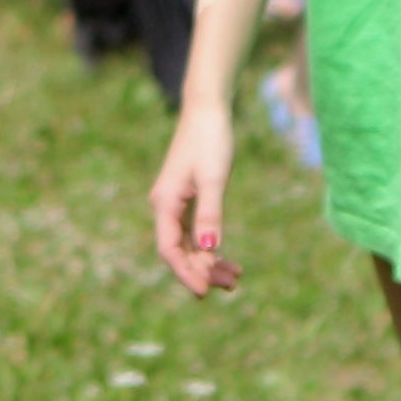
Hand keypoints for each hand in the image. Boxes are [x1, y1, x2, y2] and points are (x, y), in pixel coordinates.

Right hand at [149, 112, 238, 295]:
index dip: (187, 273)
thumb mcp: (213, 178)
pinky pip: (195, 232)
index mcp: (165, 202)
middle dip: (203, 270)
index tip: (206, 291)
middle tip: (231, 286)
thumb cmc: (210, 139)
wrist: (208, 109)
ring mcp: (175, 203)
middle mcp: (165, 206)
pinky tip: (229, 258)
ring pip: (189, 244)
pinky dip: (211, 247)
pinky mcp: (188, 198)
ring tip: (235, 278)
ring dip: (209, 262)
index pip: (170, 249)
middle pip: (180, 251)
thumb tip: (210, 250)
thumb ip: (210, 214)